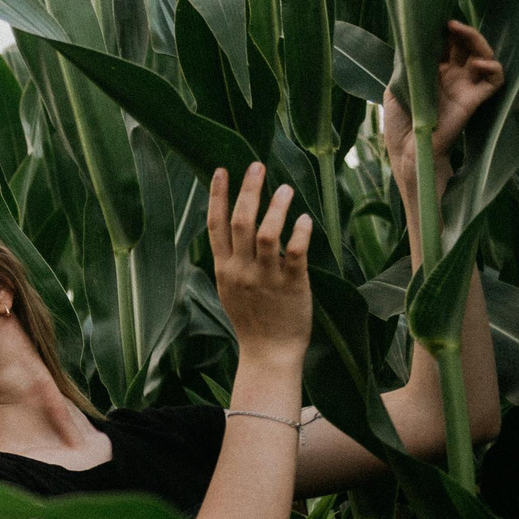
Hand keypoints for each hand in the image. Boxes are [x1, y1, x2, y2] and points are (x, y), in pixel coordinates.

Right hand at [209, 162, 312, 362]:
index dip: (216, 195)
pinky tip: (305, 218)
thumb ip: (230, 262)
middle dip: (247, 190)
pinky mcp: (291, 284)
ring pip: (266, 233)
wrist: (269, 353)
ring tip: (284, 188)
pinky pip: (294, 252)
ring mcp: (265, 277)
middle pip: (239, 222)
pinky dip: (299, 232)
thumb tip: (235, 232)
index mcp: (222, 268)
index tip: (221, 170)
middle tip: (257, 165)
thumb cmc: (252, 321)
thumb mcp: (229, 289)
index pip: (214, 225)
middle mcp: (240, 270)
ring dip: (275, 207)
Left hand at [382, 20, 506, 179]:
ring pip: (483, 56)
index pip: (445, 44)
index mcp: (432, 72)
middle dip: (460, 31)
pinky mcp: (476, 99)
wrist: (409, 150)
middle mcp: (451, 76)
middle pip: (465, 46)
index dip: (443, 31)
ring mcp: (465, 86)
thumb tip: (412, 39)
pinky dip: (493, 68)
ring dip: (477, 41)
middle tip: (449, 24)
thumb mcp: (397, 86)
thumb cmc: (399, 121)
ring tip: (462, 32)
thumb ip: (408, 64)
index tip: (435, 20)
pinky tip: (479, 64)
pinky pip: (495, 80)